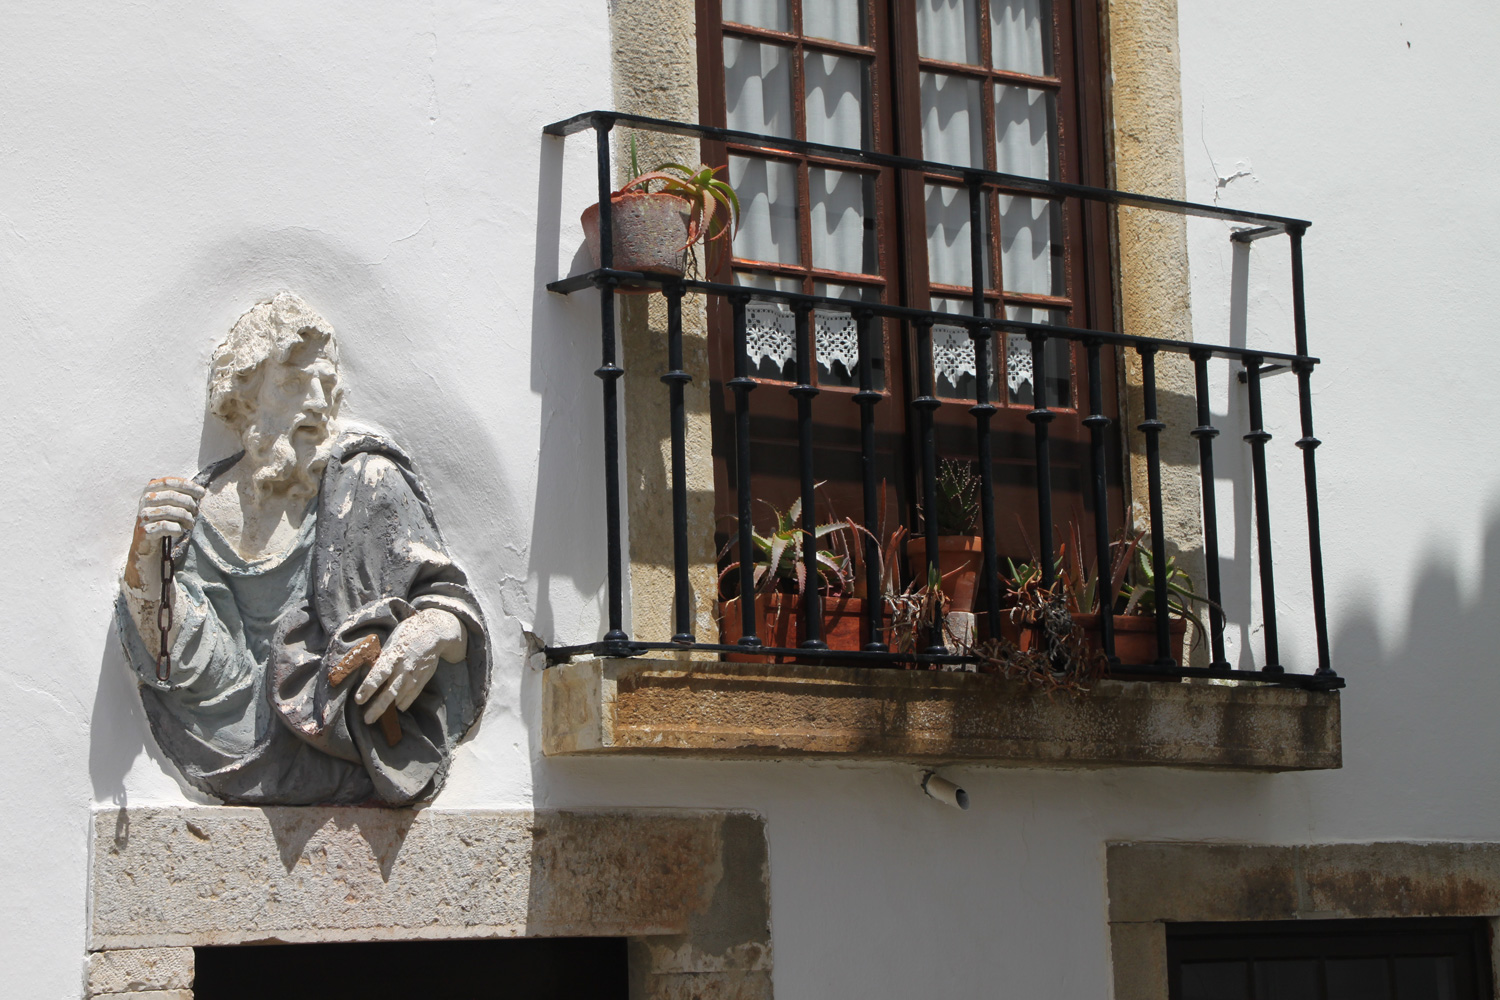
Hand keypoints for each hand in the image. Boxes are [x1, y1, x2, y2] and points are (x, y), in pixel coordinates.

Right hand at [124, 476, 206, 591]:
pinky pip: (165, 526)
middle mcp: (144, 500)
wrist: (148, 544)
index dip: (187, 485)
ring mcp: (143, 515)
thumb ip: (182, 496)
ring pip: (169, 511)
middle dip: (189, 503)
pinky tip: (180, 531)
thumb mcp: (171, 505)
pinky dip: (177, 528)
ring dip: (186, 518)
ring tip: (191, 524)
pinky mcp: (144, 530)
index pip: (168, 481)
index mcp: (151, 490)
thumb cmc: (164, 521)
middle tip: (196, 512)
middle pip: (171, 496)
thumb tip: (201, 492)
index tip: (202, 493)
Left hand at [354, 608, 465, 724]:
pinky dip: (403, 702)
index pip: (378, 674)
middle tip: (367, 719)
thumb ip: (383, 659)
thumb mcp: (391, 643)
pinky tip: (397, 707)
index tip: (358, 700)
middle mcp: (404, 668)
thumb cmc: (407, 635)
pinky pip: (412, 696)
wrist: (433, 633)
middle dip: (378, 707)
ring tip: (375, 716)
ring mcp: (414, 675)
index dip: (368, 688)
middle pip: (389, 691)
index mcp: (393, 656)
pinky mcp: (422, 679)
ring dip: (388, 707)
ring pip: (400, 696)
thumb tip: (369, 673)